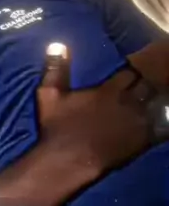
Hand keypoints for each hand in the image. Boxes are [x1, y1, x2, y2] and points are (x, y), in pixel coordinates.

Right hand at [37, 43, 158, 176]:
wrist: (67, 162)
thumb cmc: (57, 127)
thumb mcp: (49, 94)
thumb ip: (56, 68)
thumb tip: (57, 43)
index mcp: (109, 91)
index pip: (131, 73)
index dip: (129, 73)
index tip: (125, 74)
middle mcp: (127, 104)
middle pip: (146, 87)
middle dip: (143, 86)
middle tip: (136, 87)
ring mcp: (136, 125)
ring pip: (155, 106)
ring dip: (152, 102)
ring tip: (146, 103)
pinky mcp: (140, 143)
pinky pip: (159, 128)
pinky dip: (159, 122)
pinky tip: (153, 122)